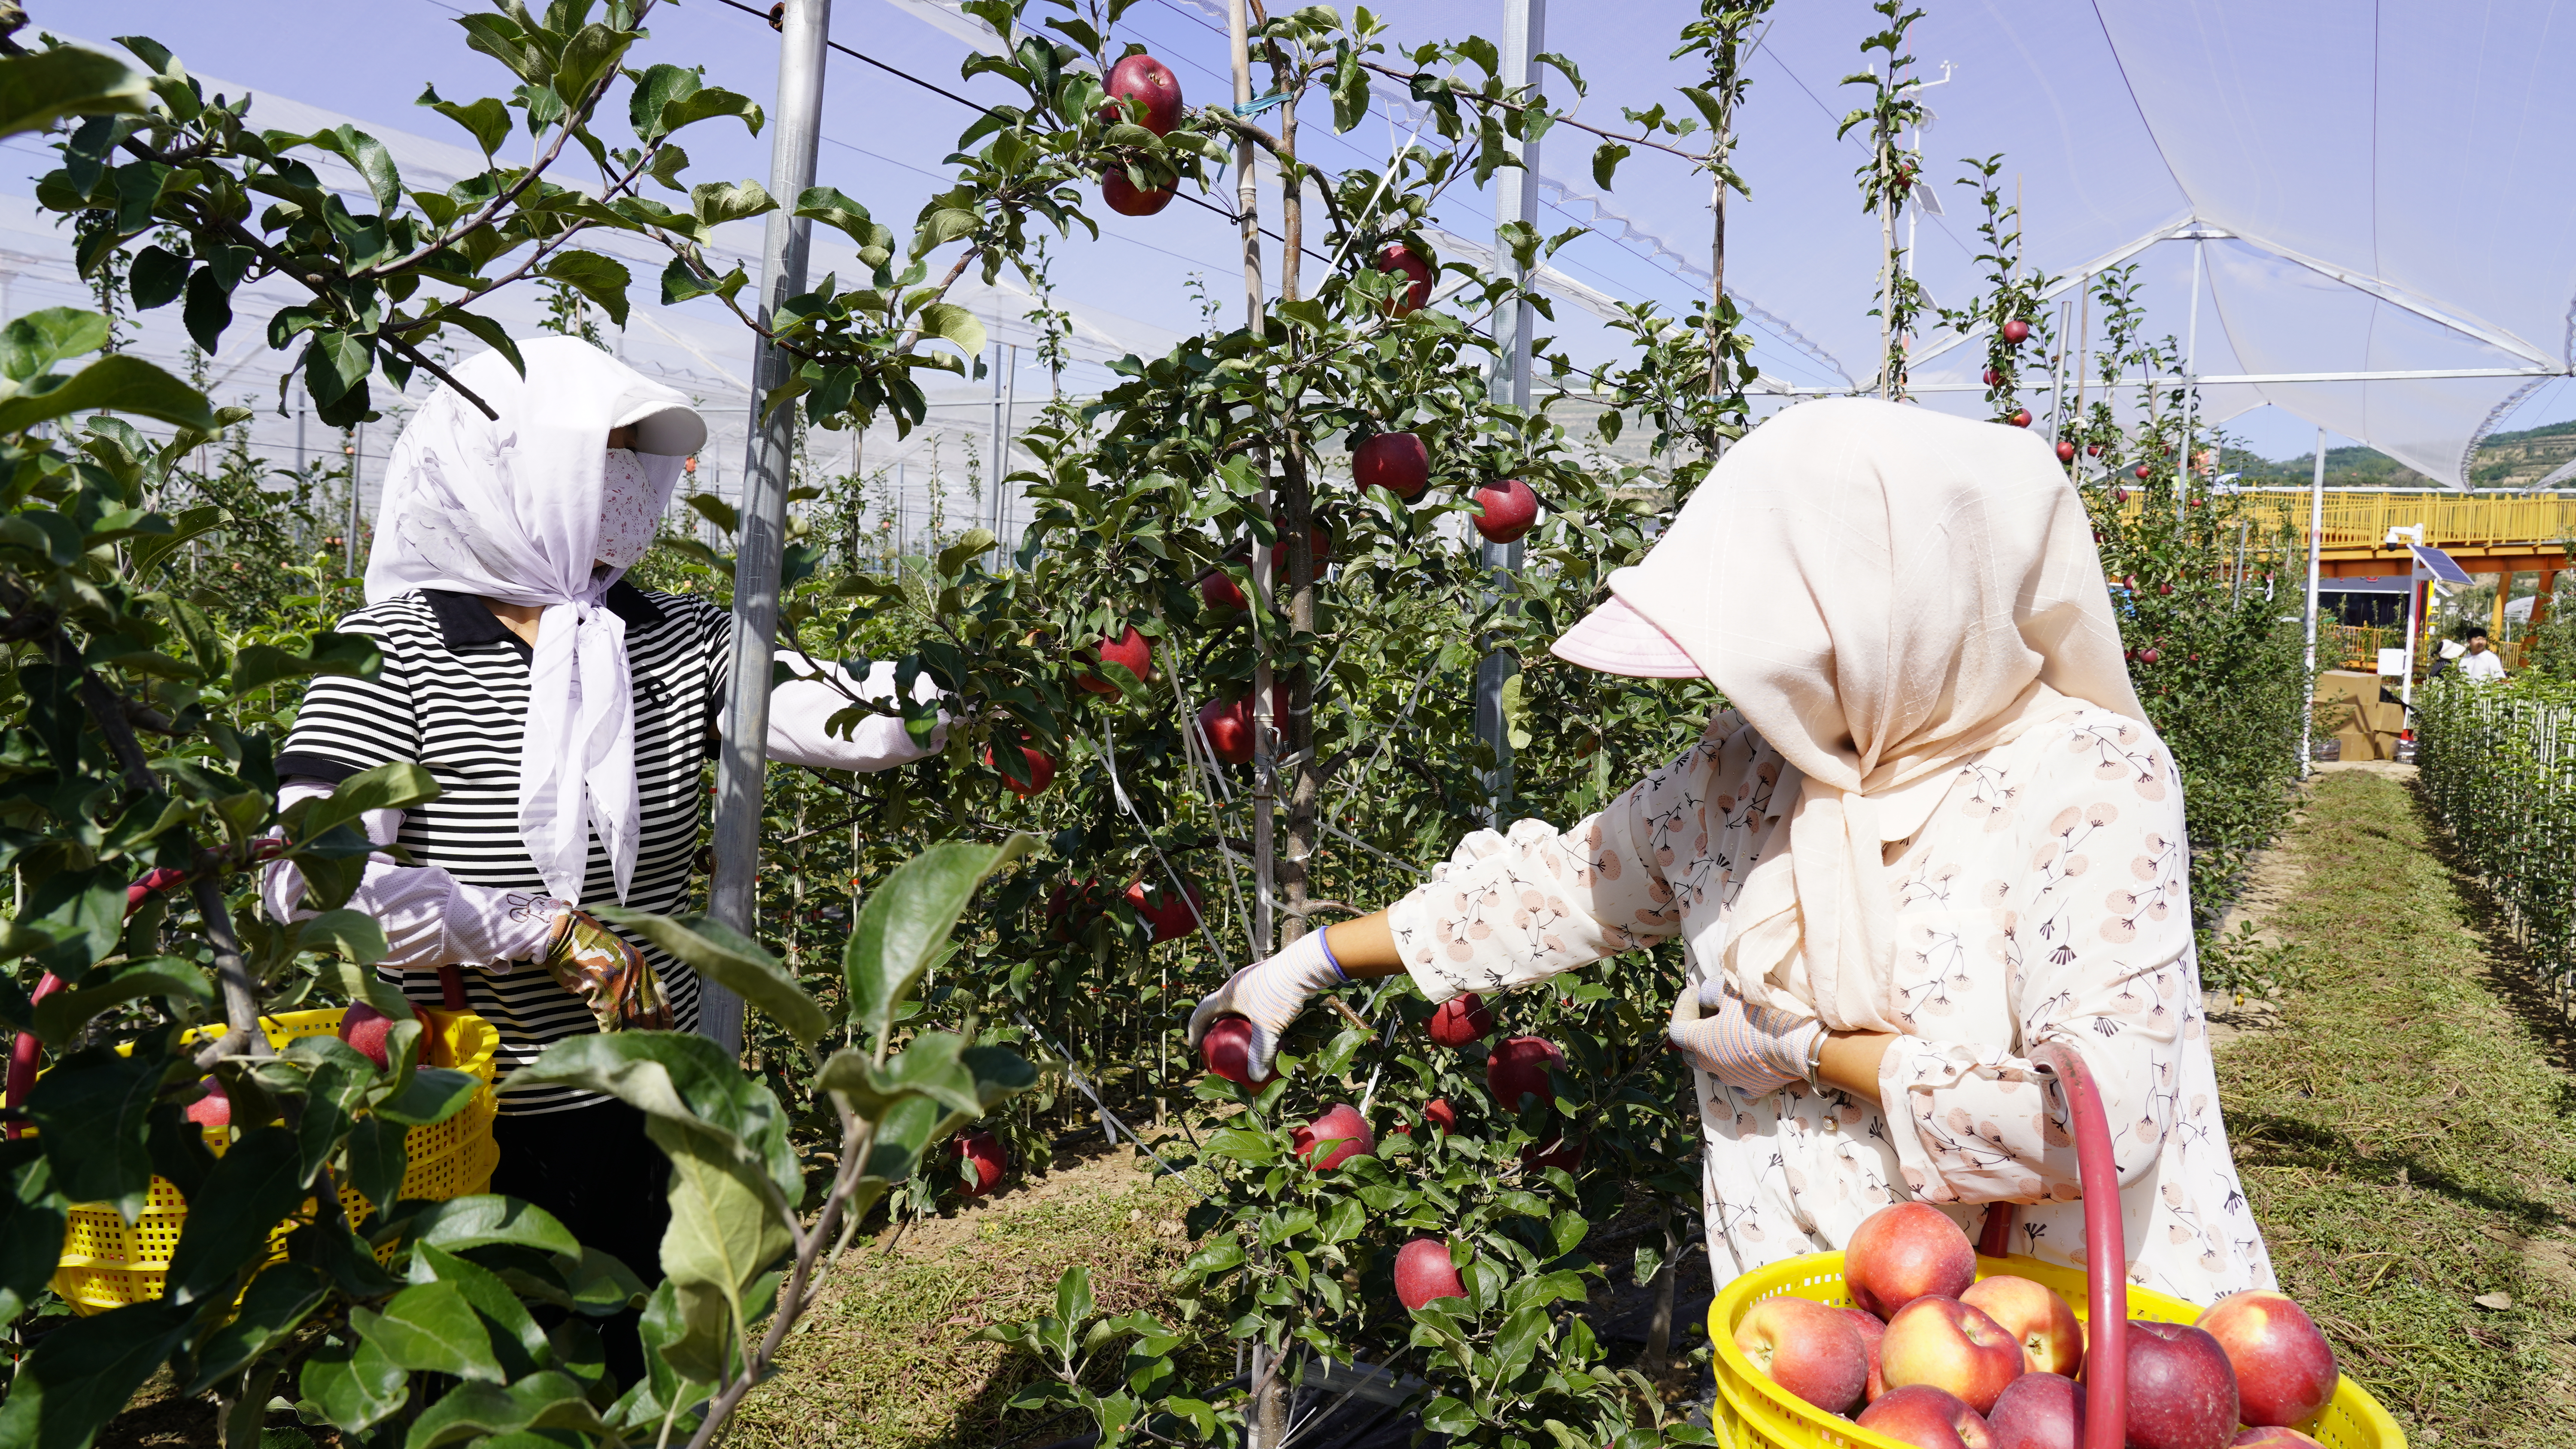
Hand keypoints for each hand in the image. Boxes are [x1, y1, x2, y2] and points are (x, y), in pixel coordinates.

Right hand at [543, 908, 673, 1031]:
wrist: (566, 934)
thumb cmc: (588, 944)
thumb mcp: (620, 953)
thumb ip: (632, 971)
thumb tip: (637, 994)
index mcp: (641, 964)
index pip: (661, 993)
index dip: (666, 1013)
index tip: (669, 1027)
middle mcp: (635, 975)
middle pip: (649, 1009)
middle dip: (651, 1028)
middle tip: (653, 1042)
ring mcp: (619, 985)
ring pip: (633, 1018)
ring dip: (634, 1034)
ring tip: (634, 1046)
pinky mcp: (601, 994)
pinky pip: (612, 1022)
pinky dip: (613, 1033)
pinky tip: (612, 1040)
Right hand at [1184, 930, 1346, 1081]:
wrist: (1305, 964)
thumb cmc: (1280, 993)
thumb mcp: (1268, 1026)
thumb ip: (1260, 1052)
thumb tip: (1256, 1078)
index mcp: (1228, 993)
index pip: (1203, 1011)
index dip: (1195, 1029)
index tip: (1195, 1046)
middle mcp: (1239, 985)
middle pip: (1220, 1007)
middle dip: (1216, 1025)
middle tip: (1216, 1044)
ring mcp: (1255, 982)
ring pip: (1241, 1005)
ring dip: (1238, 1022)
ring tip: (1243, 1040)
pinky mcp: (1271, 982)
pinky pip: (1258, 1004)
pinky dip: (1258, 1019)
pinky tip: (1271, 1032)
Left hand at [1669, 977, 1824, 1098]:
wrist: (1797, 1043)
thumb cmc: (1759, 1013)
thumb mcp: (1729, 991)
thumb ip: (1710, 992)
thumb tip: (1705, 997)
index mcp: (1698, 1043)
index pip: (1676, 1028)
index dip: (1683, 1009)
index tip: (1695, 993)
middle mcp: (1710, 1066)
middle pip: (1692, 1052)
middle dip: (1695, 1032)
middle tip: (1709, 1014)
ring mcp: (1732, 1081)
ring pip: (1714, 1068)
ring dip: (1715, 1051)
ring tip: (1728, 1035)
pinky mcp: (1753, 1088)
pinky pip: (1738, 1081)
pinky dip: (1737, 1068)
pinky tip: (1746, 1056)